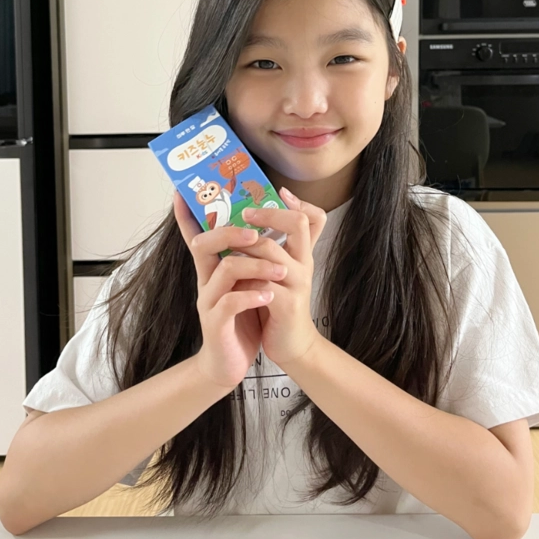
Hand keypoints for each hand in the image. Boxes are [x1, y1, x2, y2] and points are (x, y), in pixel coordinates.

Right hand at [172, 192, 286, 389]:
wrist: (228, 364)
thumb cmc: (241, 320)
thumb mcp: (249, 284)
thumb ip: (254, 260)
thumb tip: (266, 231)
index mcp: (214, 269)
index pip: (197, 234)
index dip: (187, 214)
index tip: (181, 191)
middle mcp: (207, 281)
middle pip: (205, 244)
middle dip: (230, 232)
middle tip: (257, 233)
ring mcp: (208, 302)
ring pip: (225, 270)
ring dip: (255, 265)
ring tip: (280, 270)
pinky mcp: (215, 324)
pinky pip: (229, 304)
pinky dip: (251, 296)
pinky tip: (268, 296)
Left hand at [231, 187, 326, 366]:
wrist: (291, 346)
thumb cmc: (278, 305)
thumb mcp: (277, 273)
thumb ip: (266, 250)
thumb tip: (244, 221)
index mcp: (301, 254)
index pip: (313, 218)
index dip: (299, 203)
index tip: (279, 192)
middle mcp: (304, 264)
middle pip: (296, 223)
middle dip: (267, 214)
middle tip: (244, 213)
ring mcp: (297, 283)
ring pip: (271, 250)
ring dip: (244, 244)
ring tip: (226, 242)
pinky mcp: (286, 305)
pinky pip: (261, 283)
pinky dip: (242, 277)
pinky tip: (229, 278)